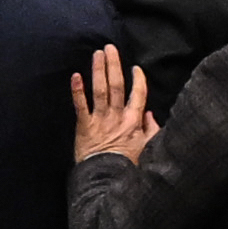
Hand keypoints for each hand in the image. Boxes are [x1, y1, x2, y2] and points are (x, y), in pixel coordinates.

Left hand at [70, 44, 159, 163]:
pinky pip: (80, 105)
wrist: (107, 180)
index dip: (138, 80)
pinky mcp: (84, 126)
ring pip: (101, 90)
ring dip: (99, 70)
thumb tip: (150, 115)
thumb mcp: (148, 150)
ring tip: (97, 53)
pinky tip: (76, 75)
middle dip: (114, 65)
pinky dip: (77, 90)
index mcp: (134, 122)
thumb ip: (151, 131)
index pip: (138, 95)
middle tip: (110, 48)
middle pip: (117, 86)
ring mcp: (100, 120)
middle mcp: (117, 117)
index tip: (136, 68)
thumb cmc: (127, 167)